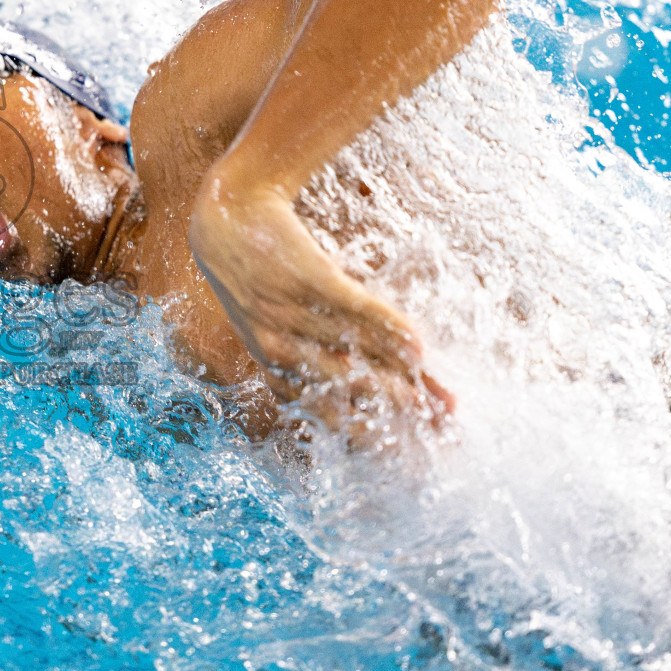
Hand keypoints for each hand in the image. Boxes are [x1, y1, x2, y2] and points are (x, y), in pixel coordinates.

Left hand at [189, 185, 452, 447]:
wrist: (230, 214)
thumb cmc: (260, 273)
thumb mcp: (273, 322)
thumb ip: (315, 351)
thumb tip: (366, 378)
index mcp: (273, 363)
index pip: (323, 411)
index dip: (366, 435)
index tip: (402, 455)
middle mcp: (279, 345)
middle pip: (347, 390)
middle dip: (396, 416)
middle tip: (439, 432)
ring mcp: (291, 313)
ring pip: (356, 356)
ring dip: (402, 382)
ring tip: (440, 402)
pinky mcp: (307, 277)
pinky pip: (355, 310)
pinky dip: (389, 329)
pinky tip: (419, 347)